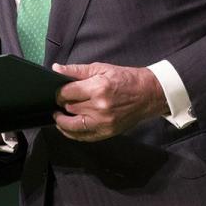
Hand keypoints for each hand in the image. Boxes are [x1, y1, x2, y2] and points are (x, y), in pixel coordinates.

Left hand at [52, 62, 167, 141]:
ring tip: (59, 116)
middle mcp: (99, 107)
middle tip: (62, 101)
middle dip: (62, 105)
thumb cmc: (125, 79)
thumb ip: (76, 70)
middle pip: (69, 109)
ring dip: (62, 122)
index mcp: (98, 88)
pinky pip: (84, 137)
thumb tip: (56, 68)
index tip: (59, 92)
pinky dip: (73, 133)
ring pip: (72, 126)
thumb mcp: (101, 68)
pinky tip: (68, 127)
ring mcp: (104, 122)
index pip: (67, 93)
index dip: (59, 92)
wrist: (148, 94)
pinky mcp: (107, 132)